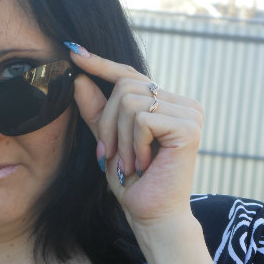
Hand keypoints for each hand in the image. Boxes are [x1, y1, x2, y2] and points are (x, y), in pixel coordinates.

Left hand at [67, 45, 203, 228]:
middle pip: (124, 86)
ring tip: (130, 162)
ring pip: (130, 102)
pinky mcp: (189, 126)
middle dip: (108, 123)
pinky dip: (133, 145)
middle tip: (111, 154)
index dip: (100, 64)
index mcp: (165, 102)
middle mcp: (181, 102)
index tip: (74, 51)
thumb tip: (79, 77)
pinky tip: (145, 163)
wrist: (150, 213)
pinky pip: (141, 120)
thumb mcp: (106, 138)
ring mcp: (189, 112)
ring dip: (120, 138)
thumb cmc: (131, 178)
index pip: (129, 74)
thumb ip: (96, 109)